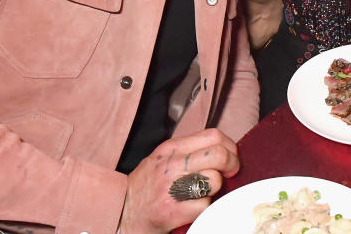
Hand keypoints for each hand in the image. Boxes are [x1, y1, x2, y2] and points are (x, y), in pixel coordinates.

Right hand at [119, 128, 239, 233]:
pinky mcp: (172, 211)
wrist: (119, 214)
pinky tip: (192, 209)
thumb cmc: (144, 189)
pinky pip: (205, 205)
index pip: (213, 135)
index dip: (230, 147)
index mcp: (170, 148)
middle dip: (232, 164)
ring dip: (214, 190)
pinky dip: (203, 209)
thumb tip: (221, 150)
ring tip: (202, 194)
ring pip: (214, 180)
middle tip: (230, 174)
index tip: (231, 157)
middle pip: (218, 155)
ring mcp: (171, 188)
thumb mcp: (162, 160)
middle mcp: (171, 164)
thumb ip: (188, 152)